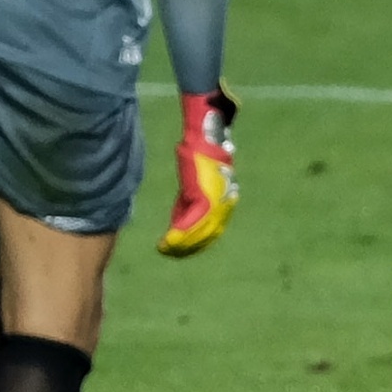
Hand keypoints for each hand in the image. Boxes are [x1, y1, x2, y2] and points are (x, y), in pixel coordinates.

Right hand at [156, 86, 238, 256]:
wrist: (203, 137)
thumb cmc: (198, 155)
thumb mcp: (194, 184)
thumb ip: (189, 204)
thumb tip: (179, 222)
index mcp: (225, 202)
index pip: (212, 230)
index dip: (196, 243)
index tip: (180, 251)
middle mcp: (224, 204)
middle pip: (207, 234)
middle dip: (188, 247)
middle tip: (170, 253)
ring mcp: (217, 203)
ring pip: (200, 232)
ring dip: (182, 244)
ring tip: (166, 249)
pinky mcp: (205, 198)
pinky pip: (192, 222)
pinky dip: (180, 233)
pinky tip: (168, 241)